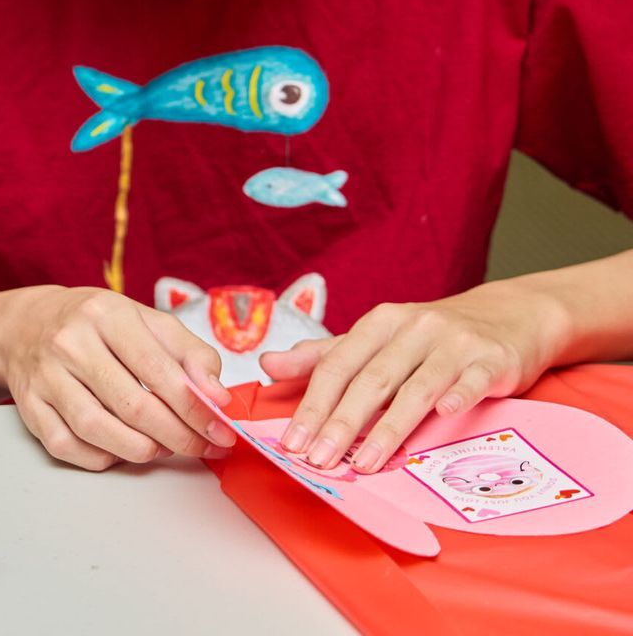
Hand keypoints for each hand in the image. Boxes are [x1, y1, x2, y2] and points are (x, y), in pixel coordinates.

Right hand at [0, 286, 237, 470]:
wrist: (26, 324)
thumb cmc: (96, 325)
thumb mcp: (147, 321)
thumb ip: (190, 354)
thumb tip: (217, 396)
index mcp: (105, 314)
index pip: (159, 370)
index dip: (196, 409)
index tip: (221, 431)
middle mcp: (70, 342)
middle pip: (133, 407)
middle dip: (179, 437)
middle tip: (202, 448)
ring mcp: (45, 376)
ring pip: (99, 430)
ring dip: (141, 450)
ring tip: (162, 447)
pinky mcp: (29, 405)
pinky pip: (69, 446)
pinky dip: (102, 457)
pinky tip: (120, 448)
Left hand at [263, 283, 565, 473]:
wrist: (510, 316)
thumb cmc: (432, 336)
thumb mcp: (377, 338)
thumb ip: (325, 356)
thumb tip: (268, 364)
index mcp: (379, 323)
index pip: (337, 366)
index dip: (312, 404)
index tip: (293, 441)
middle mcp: (413, 328)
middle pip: (370, 381)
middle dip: (341, 423)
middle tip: (318, 459)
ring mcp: (454, 344)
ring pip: (415, 388)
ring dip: (389, 427)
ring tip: (365, 463)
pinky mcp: (492, 360)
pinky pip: (472, 381)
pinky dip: (457, 396)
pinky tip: (444, 415)